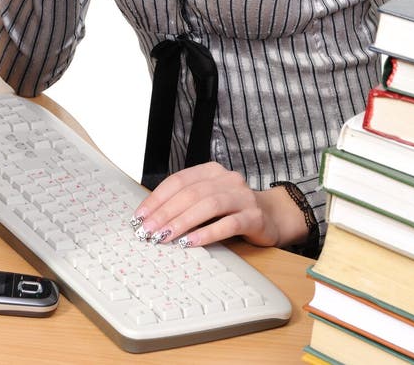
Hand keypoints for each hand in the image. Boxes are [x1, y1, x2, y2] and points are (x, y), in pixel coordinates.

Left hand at [130, 163, 309, 248]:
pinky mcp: (254, 216)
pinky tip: (191, 243)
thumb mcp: (209, 201)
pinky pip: (228, 223)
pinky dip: (207, 233)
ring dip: (182, 222)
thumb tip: (151, 219)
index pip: (178, 181)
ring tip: (165, 237)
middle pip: (190, 193)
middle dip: (165, 213)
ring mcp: (242, 196)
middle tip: (147, 231)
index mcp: (211, 171)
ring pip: (208, 205)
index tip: (140, 217)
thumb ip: (186, 204)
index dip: (157, 198)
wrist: (273, 216)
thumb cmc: (233, 210)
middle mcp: (227, 179)